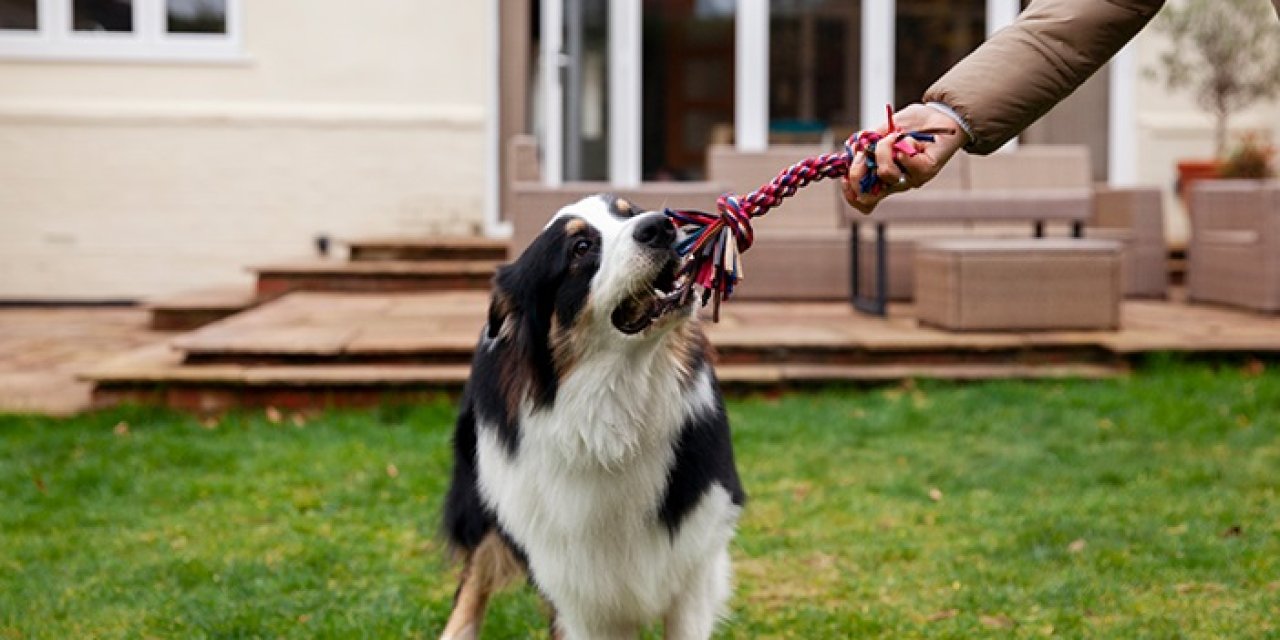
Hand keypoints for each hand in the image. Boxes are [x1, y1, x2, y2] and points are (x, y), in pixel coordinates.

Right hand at [841, 103, 967, 213]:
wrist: (939, 115)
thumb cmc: (910, 124)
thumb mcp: (880, 130)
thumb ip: (865, 142)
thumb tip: (854, 151)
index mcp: (880, 176)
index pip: (863, 200)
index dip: (850, 194)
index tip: (845, 177)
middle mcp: (894, 182)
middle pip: (867, 197)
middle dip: (858, 172)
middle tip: (865, 152)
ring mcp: (910, 179)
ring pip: (885, 173)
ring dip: (884, 148)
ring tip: (895, 136)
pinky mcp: (925, 171)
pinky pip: (904, 160)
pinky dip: (903, 143)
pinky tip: (911, 139)